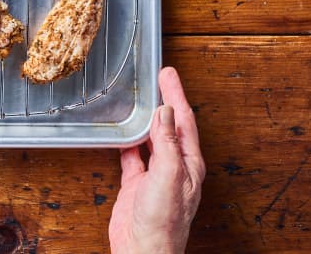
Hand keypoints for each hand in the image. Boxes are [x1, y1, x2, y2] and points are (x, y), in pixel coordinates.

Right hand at [109, 67, 205, 253]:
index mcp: (188, 162)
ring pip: (150, 138)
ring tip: (140, 98)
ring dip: (146, 118)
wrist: (143, 250)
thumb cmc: (163, 222)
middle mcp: (173, 165)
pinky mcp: (135, 183)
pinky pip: (132, 156)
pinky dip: (127, 141)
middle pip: (169, 125)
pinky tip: (123, 133)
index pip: (183, 120)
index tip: (168, 75)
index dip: (176, 95)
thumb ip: (166, 142)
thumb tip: (165, 111)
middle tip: (158, 78)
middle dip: (165, 100)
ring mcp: (154, 174)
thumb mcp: (169, 175)